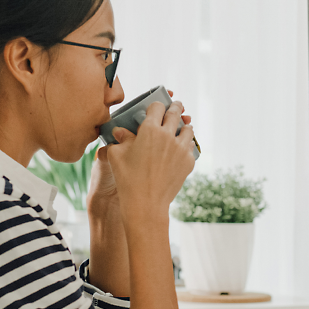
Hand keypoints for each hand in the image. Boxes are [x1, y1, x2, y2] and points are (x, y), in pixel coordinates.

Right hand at [87, 90, 190, 215]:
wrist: (145, 203)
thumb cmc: (127, 179)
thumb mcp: (116, 155)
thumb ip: (120, 139)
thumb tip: (119, 131)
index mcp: (149, 129)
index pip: (157, 106)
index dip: (156, 105)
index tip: (157, 107)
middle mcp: (168, 135)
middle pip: (176, 112)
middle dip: (175, 107)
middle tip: (176, 106)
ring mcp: (181, 148)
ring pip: (188, 128)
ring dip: (183, 126)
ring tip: (181, 127)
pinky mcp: (189, 161)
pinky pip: (191, 147)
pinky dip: (186, 144)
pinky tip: (181, 148)